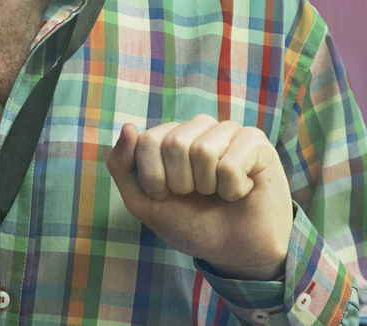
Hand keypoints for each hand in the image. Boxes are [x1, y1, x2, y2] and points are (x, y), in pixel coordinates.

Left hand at [106, 114, 291, 280]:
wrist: (235, 252)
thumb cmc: (190, 224)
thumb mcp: (143, 201)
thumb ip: (122, 165)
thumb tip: (129, 126)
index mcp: (168, 135)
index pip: (146, 142)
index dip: (154, 179)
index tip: (167, 195)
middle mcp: (197, 127)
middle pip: (173, 144)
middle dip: (181, 183)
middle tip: (197, 195)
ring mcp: (227, 130)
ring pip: (202, 151)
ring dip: (208, 185)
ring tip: (218, 191)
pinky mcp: (256, 142)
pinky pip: (231, 164)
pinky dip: (233, 189)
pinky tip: (241, 191)